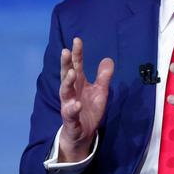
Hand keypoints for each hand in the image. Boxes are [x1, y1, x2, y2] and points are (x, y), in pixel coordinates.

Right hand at [58, 37, 113, 161]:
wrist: (83, 134)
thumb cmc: (89, 109)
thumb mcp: (100, 91)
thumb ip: (103, 76)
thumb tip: (108, 59)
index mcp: (78, 83)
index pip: (76, 65)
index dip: (77, 53)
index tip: (77, 39)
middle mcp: (71, 92)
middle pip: (67, 75)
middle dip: (66, 63)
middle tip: (65, 51)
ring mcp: (68, 105)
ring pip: (65, 92)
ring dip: (67, 82)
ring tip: (72, 73)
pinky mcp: (70, 119)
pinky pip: (71, 113)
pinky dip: (73, 108)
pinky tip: (77, 104)